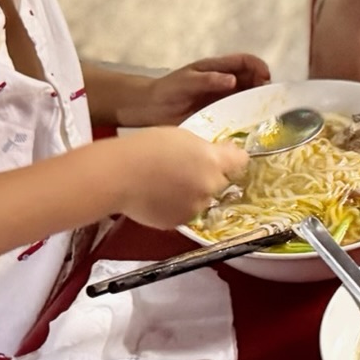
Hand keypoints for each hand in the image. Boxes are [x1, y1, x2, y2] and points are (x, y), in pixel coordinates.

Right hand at [100, 127, 247, 229]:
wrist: (118, 176)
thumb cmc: (146, 148)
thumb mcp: (182, 136)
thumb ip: (206, 150)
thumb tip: (220, 155)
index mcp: (213, 162)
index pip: (240, 162)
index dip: (232, 158)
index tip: (225, 156)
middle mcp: (209, 187)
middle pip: (221, 182)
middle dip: (209, 176)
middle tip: (185, 168)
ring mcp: (195, 207)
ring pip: (202, 199)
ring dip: (193, 192)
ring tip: (167, 183)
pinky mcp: (179, 222)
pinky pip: (185, 212)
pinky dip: (177, 205)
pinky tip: (159, 196)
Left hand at [136, 54, 271, 125]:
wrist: (149, 109)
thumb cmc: (167, 89)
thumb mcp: (187, 81)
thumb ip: (208, 80)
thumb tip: (232, 80)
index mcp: (217, 68)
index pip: (244, 62)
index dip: (258, 66)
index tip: (266, 78)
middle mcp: (223, 82)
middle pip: (251, 80)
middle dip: (262, 87)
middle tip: (267, 100)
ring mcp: (222, 99)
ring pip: (247, 98)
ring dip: (256, 104)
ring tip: (262, 115)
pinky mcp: (218, 115)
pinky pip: (237, 115)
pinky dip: (246, 119)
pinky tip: (249, 126)